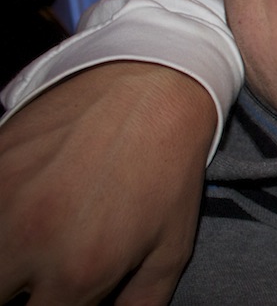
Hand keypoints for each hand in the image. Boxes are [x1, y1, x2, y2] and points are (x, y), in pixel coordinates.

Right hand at [0, 62, 214, 304]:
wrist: (150, 81)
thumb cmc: (168, 168)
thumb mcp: (170, 246)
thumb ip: (139, 304)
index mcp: (79, 271)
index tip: (56, 300)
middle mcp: (27, 242)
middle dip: (14, 296)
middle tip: (36, 282)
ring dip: (2, 265)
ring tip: (27, 254)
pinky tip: (20, 214)